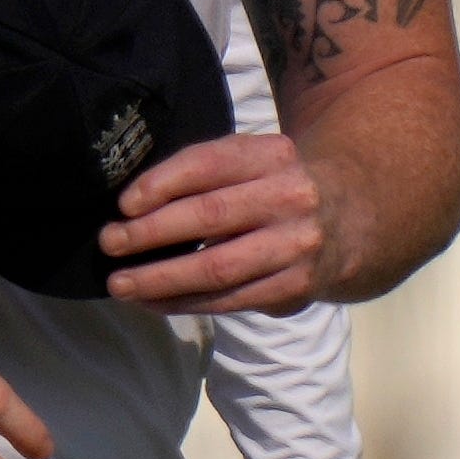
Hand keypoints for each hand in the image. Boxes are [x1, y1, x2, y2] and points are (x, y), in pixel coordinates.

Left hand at [99, 132, 335, 313]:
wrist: (350, 220)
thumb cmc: (274, 187)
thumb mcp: (252, 161)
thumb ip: (206, 172)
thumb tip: (134, 205)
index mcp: (272, 155)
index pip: (210, 163)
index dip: (163, 183)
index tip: (124, 204)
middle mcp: (289, 197)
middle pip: (210, 216)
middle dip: (151, 233)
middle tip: (109, 243)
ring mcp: (295, 246)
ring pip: (218, 268)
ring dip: (162, 279)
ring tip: (121, 284)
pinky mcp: (295, 287)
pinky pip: (230, 300)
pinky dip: (185, 303)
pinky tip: (153, 301)